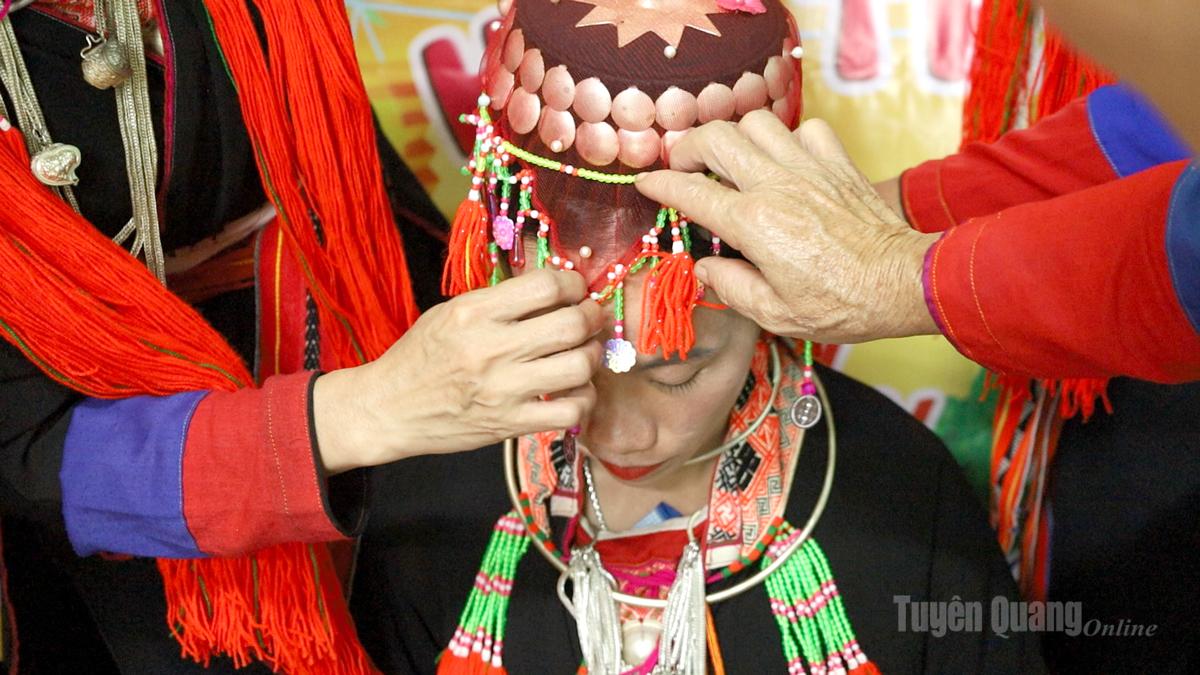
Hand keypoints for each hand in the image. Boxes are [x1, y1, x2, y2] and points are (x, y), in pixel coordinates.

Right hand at [314, 269, 602, 472]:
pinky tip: (574, 391)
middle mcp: (491, 348)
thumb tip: (554, 286)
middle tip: (591, 318)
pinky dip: (583, 399)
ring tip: (584, 354)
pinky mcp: (510, 425)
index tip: (575, 289)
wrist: (388, 409)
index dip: (574, 283)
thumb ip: (500, 301)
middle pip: (572, 324)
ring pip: (579, 367)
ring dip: (592, 357)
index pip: (547, 286)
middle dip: (593, 317)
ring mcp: (503, 390)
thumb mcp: (451, 313)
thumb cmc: (421, 356)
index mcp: (475, 313)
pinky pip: (570, 412)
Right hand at [636, 112, 938, 343]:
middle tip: (684, 165)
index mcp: (754, 224)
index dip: (660, 185)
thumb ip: (730, 287)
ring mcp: (808, 167)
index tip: (646, 184)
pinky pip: (804, 130)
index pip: (690, 192)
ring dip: (736, 137)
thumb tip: (706, 268)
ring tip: (731, 160)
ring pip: (756, 122)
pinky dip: (788, 140)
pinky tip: (786, 164)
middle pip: (715, 137)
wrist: (901, 283)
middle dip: (688, 146)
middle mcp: (776, 185)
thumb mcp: (774, 314)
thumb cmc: (841, 305)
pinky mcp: (837, 163)